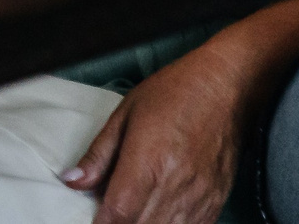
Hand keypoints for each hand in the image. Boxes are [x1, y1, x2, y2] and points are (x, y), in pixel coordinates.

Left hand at [62, 38, 257, 223]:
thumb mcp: (125, 115)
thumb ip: (99, 154)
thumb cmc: (173, 94)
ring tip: (133, 213)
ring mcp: (201, 197)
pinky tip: (159, 215)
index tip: (92, 220)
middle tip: (109, 214)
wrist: (226, 88)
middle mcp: (177, 185)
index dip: (102, 223)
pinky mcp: (217, 201)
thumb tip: (72, 181)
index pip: (119, 212)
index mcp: (149, 162)